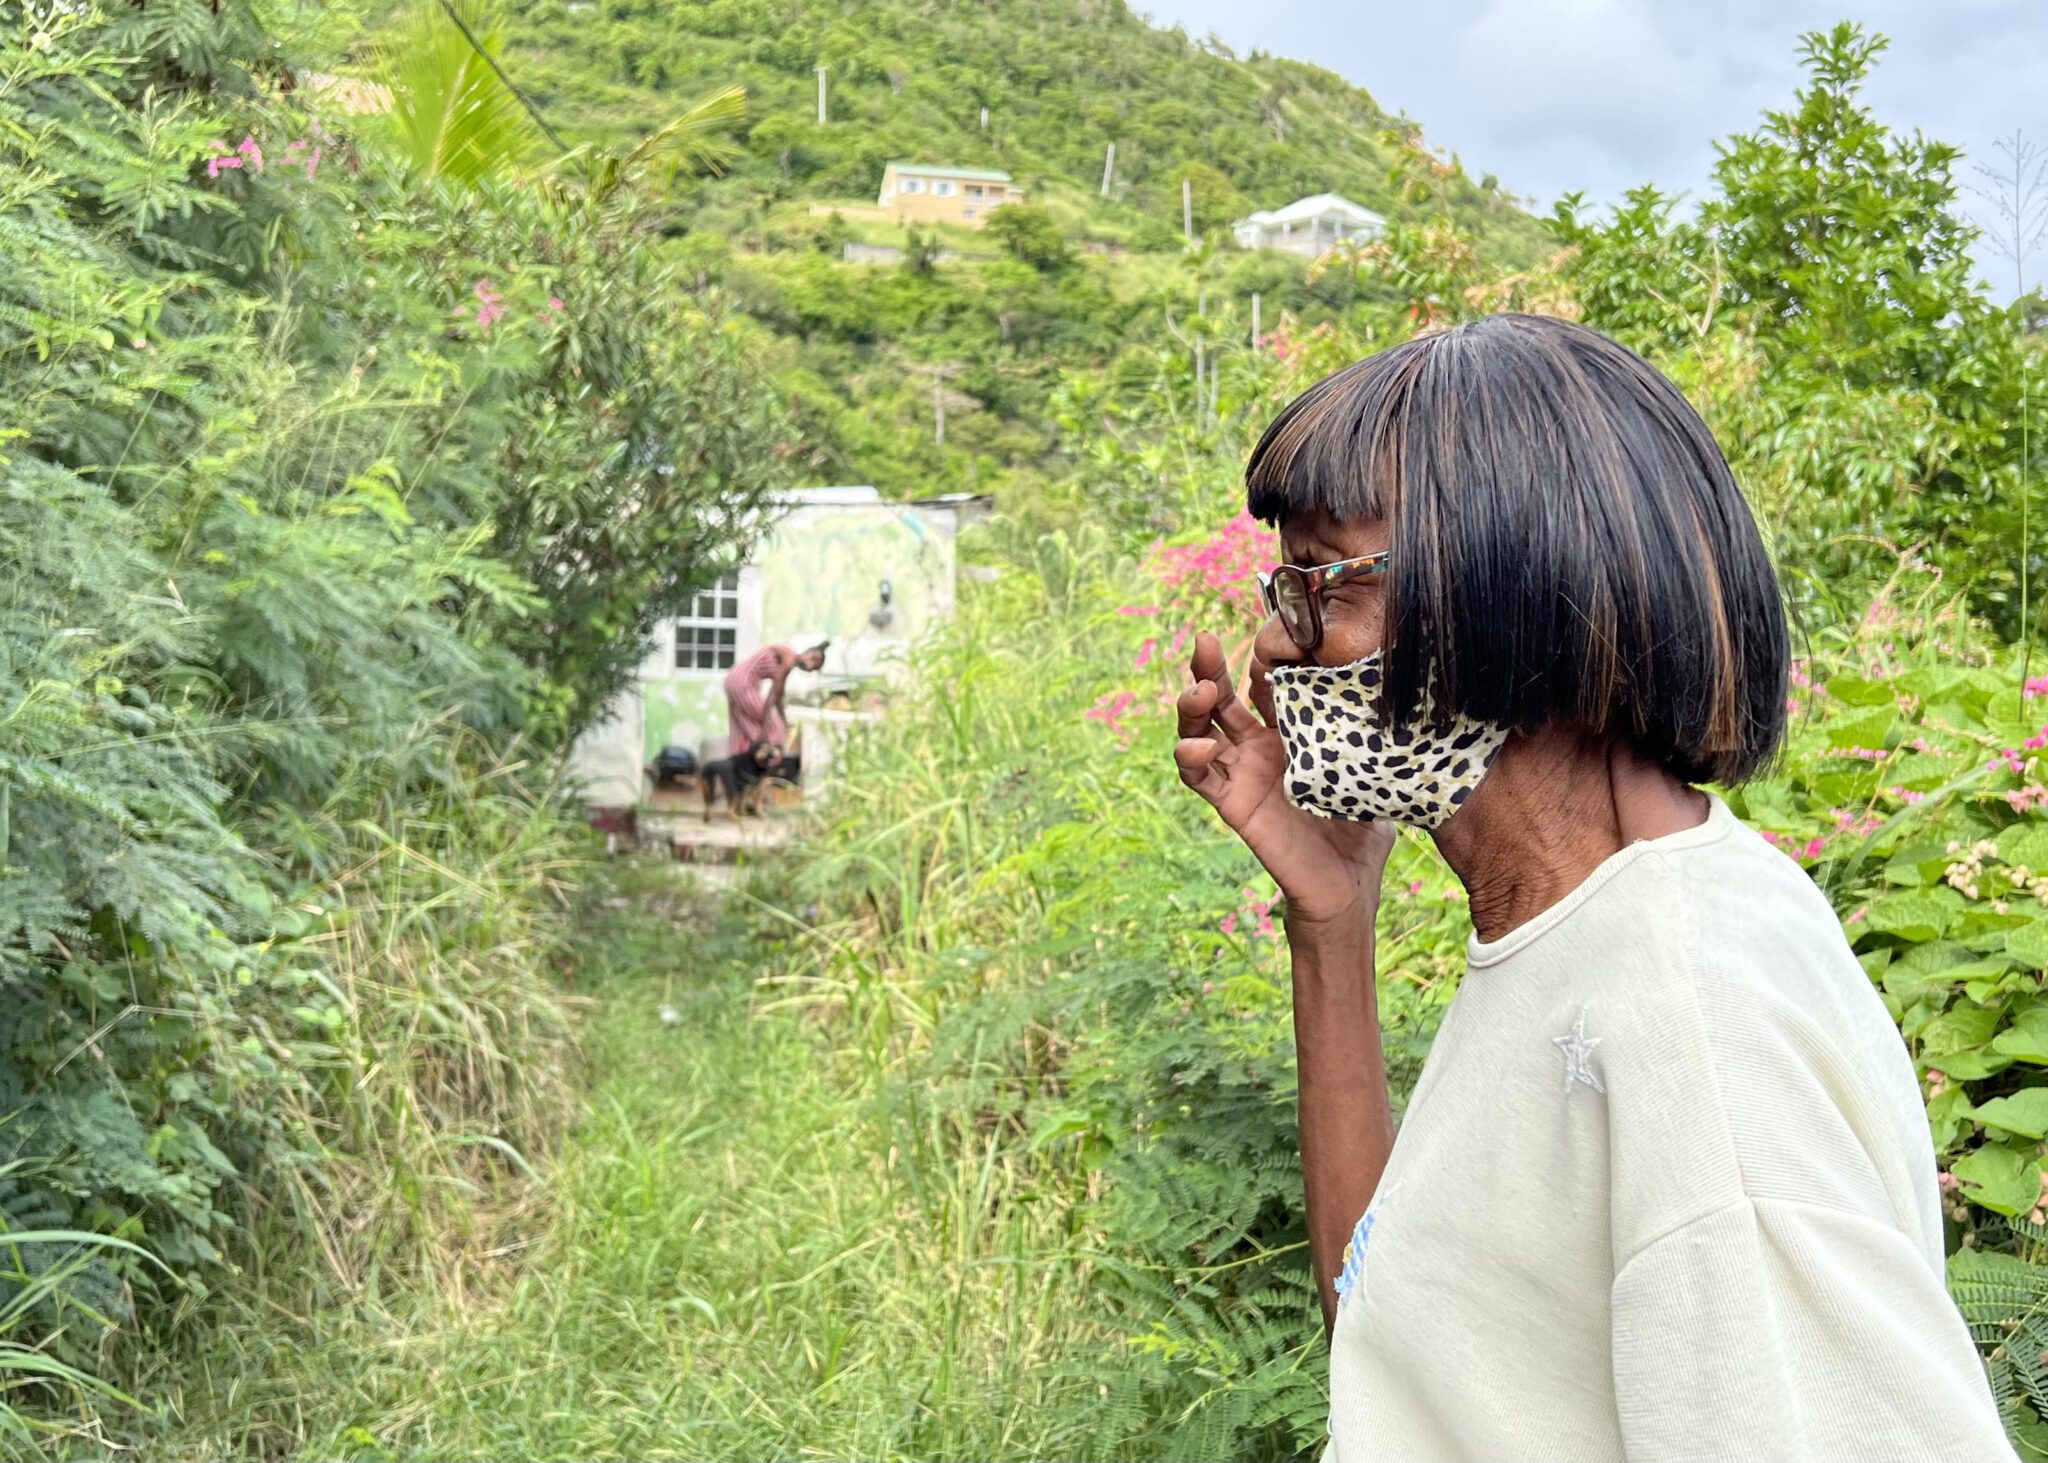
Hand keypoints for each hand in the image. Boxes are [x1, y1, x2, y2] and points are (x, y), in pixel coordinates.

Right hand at [1174, 632, 1394, 927]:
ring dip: (1191, 707)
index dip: (1262, 659)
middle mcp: (1259, 747)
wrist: (1350, 884)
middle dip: (1208, 668)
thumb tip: (1389, 684)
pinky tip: (1203, 744)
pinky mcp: (1232, 804)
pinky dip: (1191, 756)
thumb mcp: (1367, 765)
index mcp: (1290, 731)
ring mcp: (1241, 773)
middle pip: (1221, 697)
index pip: (1262, 683)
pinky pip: (1198, 777)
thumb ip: (1364, 729)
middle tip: (1205, 642)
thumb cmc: (1363, 827)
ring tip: (1200, 691)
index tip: (1276, 640)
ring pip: (1199, 729)